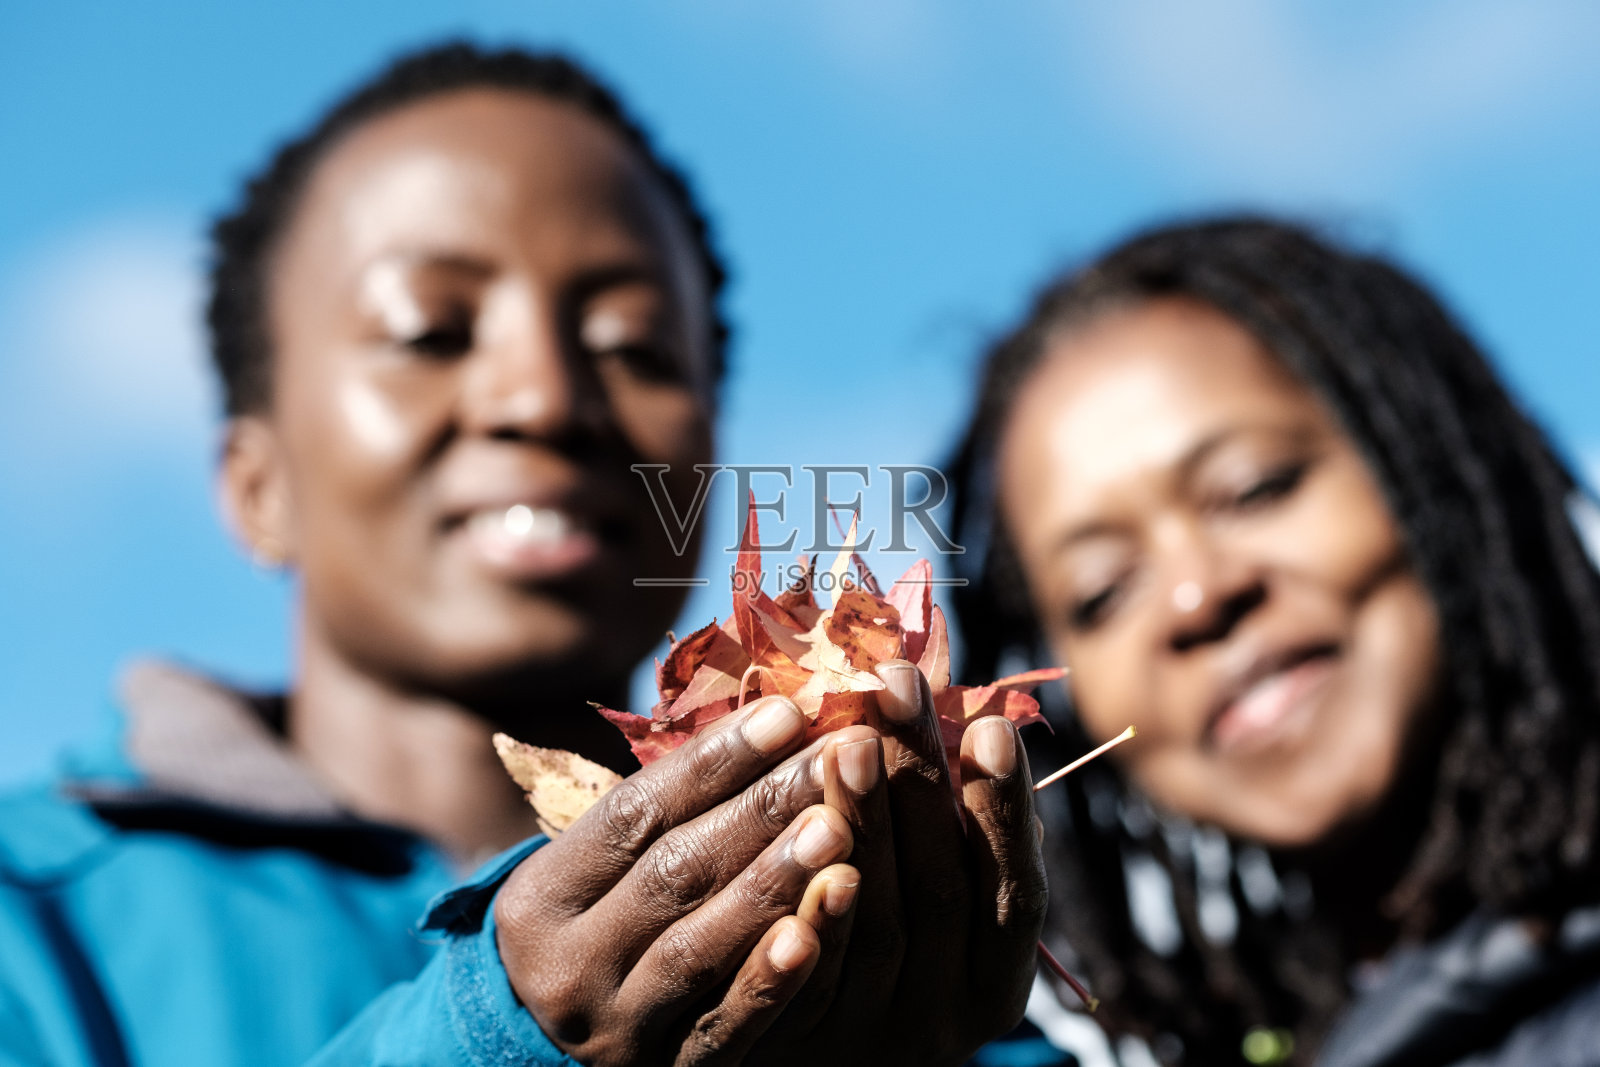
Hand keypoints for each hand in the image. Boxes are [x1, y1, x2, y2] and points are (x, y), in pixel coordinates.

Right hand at [493, 695, 862, 1065]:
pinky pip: (724, 1027)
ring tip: (840, 824)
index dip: (714, 761)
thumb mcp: (599, 866)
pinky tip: (814, 933)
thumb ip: (669, 805)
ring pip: (699, 946)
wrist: (555, 1049)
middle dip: (760, 809)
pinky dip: (769, 980)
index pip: (634, 813)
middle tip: (833, 756)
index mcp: (542, 897)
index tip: (788, 710)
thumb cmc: (605, 922)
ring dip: (773, 882)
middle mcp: (569, 965)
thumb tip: (773, 708)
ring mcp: (617, 1028)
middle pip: (673, 873)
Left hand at [751, 660, 1048, 1065]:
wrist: (800, 1056)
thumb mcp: (930, 900)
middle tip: (897, 688)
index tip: (990, 725)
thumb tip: (964, 718)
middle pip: (940, 891)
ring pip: (879, 923)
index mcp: (994, 983)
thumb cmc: (879, 942)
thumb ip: (946, 836)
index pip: (1011, 892)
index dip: (1002, 810)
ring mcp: (873, 1036)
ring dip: (867, 825)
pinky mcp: (802, 1043)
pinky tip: (805, 834)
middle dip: (921, 784)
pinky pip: (808, 971)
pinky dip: (813, 903)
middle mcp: (945, 1019)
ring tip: (848, 738)